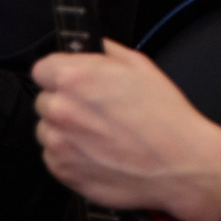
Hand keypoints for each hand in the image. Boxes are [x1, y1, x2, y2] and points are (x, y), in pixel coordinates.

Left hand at [33, 43, 220, 220]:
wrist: (178, 162)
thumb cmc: (163, 115)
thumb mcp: (141, 65)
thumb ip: (106, 51)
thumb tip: (90, 48)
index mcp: (75, 78)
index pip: (42, 68)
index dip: (60, 72)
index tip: (73, 80)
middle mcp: (60, 110)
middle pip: (44, 100)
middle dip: (65, 102)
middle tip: (95, 109)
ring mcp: (58, 144)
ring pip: (47, 130)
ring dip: (64, 130)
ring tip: (99, 133)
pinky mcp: (62, 172)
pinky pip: (53, 157)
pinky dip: (70, 155)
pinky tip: (98, 152)